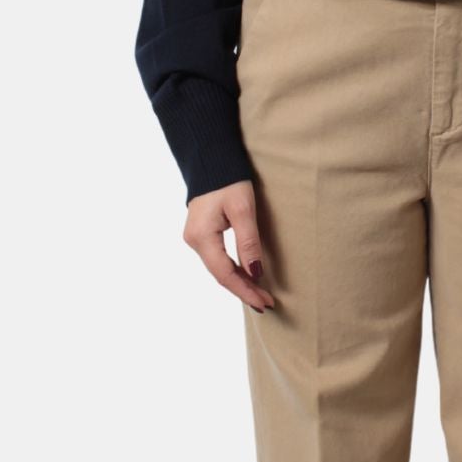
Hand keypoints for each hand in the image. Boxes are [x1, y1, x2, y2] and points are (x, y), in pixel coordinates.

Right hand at [183, 179, 277, 312]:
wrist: (212, 158)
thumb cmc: (228, 179)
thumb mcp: (243, 209)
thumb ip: (249, 242)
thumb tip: (256, 273)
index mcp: (202, 237)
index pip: (225, 274)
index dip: (245, 291)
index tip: (264, 303)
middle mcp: (194, 241)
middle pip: (221, 274)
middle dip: (244, 290)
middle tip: (267, 303)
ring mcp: (195, 237)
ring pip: (219, 268)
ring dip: (239, 281)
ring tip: (259, 294)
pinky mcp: (201, 233)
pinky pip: (217, 258)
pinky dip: (232, 269)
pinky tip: (246, 276)